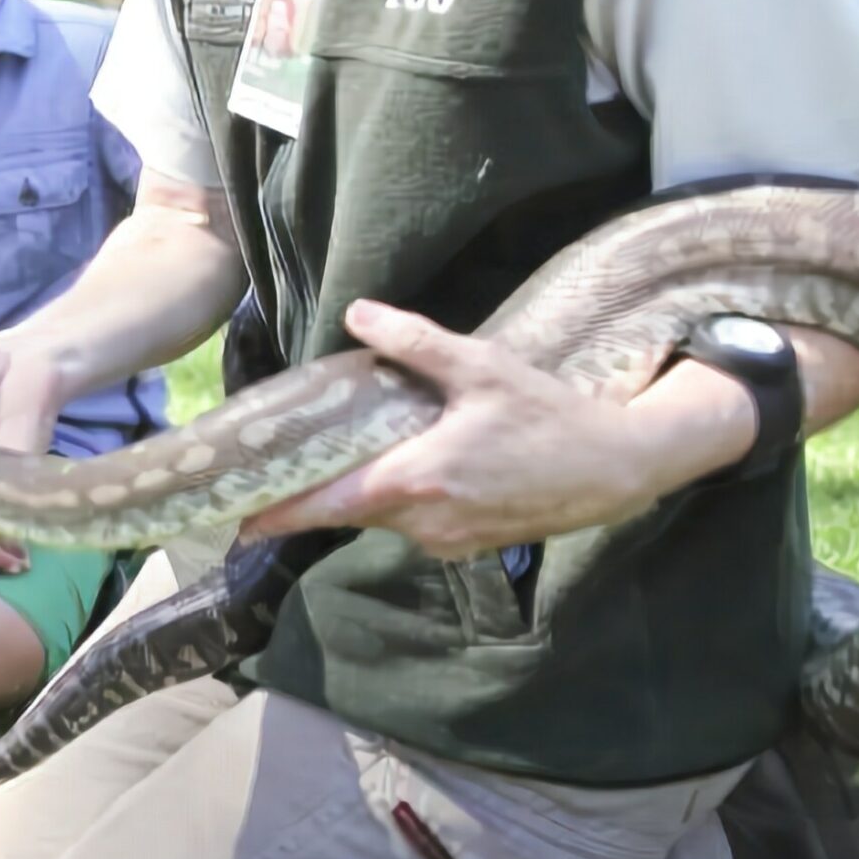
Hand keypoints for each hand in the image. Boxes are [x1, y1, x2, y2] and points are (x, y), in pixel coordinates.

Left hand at [245, 299, 680, 558]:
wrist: (617, 468)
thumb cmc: (549, 414)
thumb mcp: (481, 367)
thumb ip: (415, 343)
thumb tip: (358, 313)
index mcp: (419, 479)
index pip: (333, 505)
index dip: (284, 515)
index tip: (241, 522)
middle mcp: (427, 520)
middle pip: (352, 512)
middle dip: (318, 496)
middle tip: (281, 475)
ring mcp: (450, 539)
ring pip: (385, 519)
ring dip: (364, 495)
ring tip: (344, 460)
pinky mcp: (469, 544)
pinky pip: (417, 525)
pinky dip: (401, 502)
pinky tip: (407, 469)